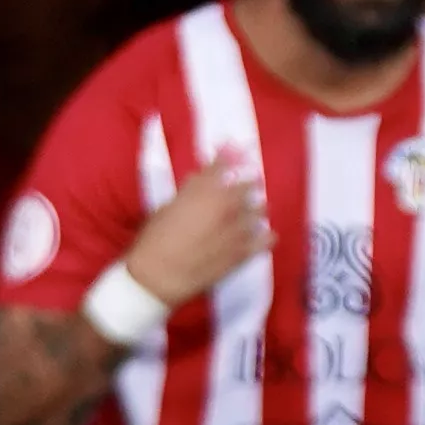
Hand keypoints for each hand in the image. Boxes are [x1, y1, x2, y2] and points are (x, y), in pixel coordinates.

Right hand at [121, 164, 267, 309]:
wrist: (160, 274)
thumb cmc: (155, 238)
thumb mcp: (168, 206)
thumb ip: (190, 191)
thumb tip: (202, 179)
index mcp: (205, 191)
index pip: (223, 166)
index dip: (232, 157)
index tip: (239, 150)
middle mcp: (226, 206)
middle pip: (248, 187)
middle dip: (250, 183)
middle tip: (252, 182)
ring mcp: (237, 230)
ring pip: (259, 211)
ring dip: (258, 208)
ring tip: (259, 208)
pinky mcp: (242, 253)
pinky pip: (264, 241)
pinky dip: (267, 236)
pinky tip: (268, 234)